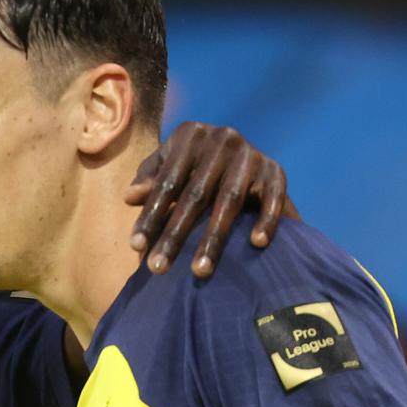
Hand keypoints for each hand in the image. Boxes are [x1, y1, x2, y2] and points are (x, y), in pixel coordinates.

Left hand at [127, 121, 294, 276]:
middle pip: (195, 195)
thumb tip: (130, 196)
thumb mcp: (168, 166)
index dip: (150, 215)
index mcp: (190, 136)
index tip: (136, 247)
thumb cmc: (193, 166)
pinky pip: (273, 197)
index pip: (166, 182)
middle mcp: (223, 139)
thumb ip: (149, 180)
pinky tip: (256, 244)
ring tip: (200, 271)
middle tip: (159, 268)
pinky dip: (267, 219)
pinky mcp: (276, 170)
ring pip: (230, 200)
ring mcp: (251, 154)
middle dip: (175, 235)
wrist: (241, 156)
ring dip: (214, 238)